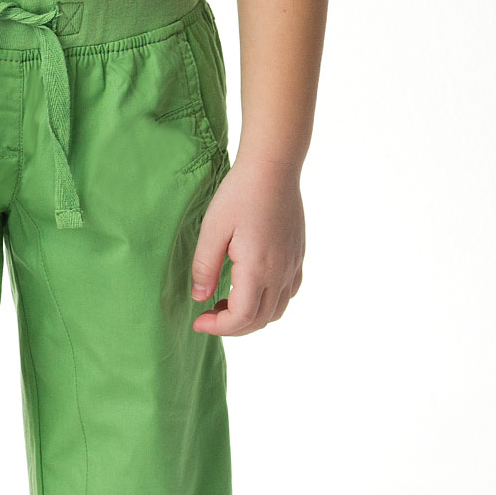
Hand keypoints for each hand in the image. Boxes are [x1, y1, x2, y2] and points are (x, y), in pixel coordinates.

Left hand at [189, 155, 304, 335]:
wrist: (273, 167)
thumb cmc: (239, 194)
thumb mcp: (211, 230)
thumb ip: (204, 268)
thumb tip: (200, 298)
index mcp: (257, 269)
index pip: (240, 317)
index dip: (217, 327)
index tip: (198, 321)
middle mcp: (280, 272)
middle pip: (259, 321)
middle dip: (231, 327)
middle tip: (207, 316)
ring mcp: (292, 265)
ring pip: (276, 311)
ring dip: (250, 318)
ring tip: (225, 305)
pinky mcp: (297, 256)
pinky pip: (288, 293)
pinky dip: (269, 304)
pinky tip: (250, 290)